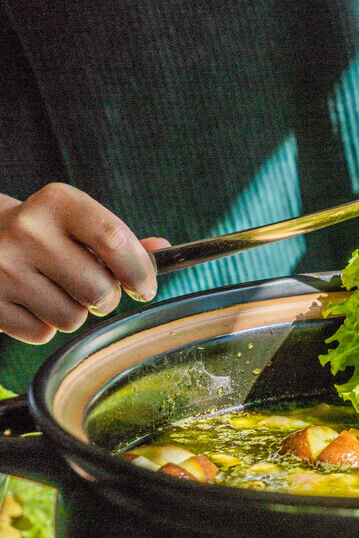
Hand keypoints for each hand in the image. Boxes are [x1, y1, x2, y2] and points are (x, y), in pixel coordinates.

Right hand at [0, 183, 167, 343]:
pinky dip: (45, 326)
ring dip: (75, 313)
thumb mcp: (79, 223)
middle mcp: (29, 231)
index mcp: (59, 203)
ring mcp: (4, 268)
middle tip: (94, 289)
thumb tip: (163, 249)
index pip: (114, 239)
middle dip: (107, 298)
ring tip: (57, 291)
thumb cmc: (45, 233)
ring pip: (72, 318)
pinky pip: (42, 334)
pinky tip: (32, 302)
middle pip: (99, 289)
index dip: (139, 270)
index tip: (145, 287)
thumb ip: (120, 240)